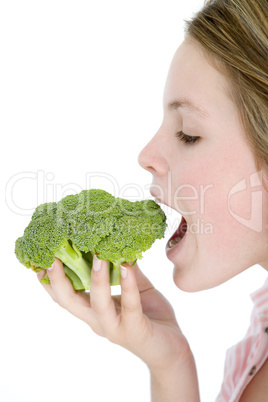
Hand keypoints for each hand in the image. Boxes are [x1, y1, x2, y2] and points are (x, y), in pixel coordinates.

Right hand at [37, 257, 190, 371]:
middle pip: (70, 302)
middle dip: (58, 280)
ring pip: (98, 305)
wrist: (172, 350)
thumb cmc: (151, 317)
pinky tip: (127, 267)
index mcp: (94, 311)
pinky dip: (128, 285)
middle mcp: (98, 321)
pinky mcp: (135, 331)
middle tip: (52, 256)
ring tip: (97, 255)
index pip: (65, 296)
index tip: (40, 258)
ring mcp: (115, 328)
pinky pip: (130, 306)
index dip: (50, 280)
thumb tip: (121, 242)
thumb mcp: (136, 288)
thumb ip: (127, 270)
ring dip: (96, 279)